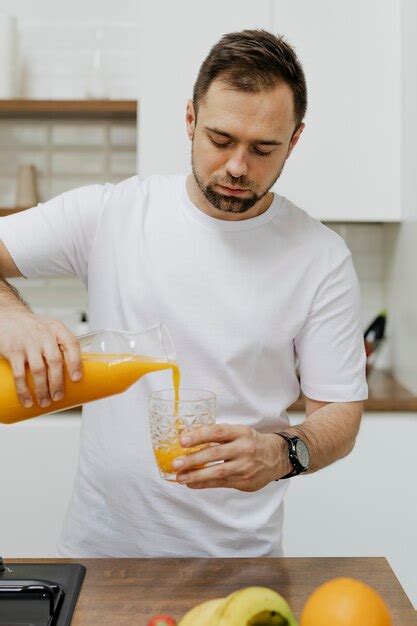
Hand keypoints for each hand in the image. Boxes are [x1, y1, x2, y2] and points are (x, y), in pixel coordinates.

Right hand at [0, 310, 81, 407]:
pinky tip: (27, 400)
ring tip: (45, 402)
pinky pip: (19, 374)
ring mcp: (28, 342)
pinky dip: (24, 390)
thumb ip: (60, 347)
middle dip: (57, 383)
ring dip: (42, 389)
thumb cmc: (32, 328)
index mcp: (57, 329)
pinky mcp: (13, 351)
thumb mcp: (49, 330)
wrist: (7, 318)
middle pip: (55, 361)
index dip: (76, 362)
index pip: (71, 344)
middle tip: (58, 397)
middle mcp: (44, 334)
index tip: (77, 378)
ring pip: (38, 370)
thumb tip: (73, 374)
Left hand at [172, 424, 290, 490]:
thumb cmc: (251, 442)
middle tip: (175, 463)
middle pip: (216, 454)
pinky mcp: (245, 482)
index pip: (218, 432)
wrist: (277, 457)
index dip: (199, 436)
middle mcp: (244, 448)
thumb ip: (218, 436)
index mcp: (241, 432)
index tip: (182, 440)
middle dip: (193, 459)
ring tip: (180, 477)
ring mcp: (245, 466)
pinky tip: (192, 483)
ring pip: (218, 472)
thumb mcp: (239, 432)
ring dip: (196, 475)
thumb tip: (188, 439)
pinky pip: (221, 483)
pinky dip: (204, 484)